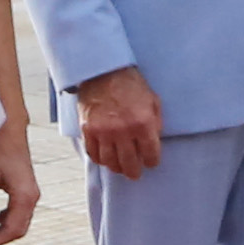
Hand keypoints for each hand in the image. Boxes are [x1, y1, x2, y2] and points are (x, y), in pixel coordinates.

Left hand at [0, 126, 40, 244]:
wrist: (8, 128)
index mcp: (25, 195)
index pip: (13, 228)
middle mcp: (32, 196)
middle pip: (19, 228)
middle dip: (0, 238)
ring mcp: (30, 192)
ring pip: (19, 221)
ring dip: (1, 229)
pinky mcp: (25, 189)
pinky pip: (18, 212)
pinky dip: (4, 219)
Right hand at [71, 64, 164, 180]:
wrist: (104, 71)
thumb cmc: (131, 85)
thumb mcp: (153, 101)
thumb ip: (155, 123)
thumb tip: (154, 142)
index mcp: (142, 123)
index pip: (150, 154)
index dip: (152, 161)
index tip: (150, 163)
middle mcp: (122, 131)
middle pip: (129, 163)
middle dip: (134, 172)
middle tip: (135, 173)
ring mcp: (103, 131)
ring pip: (110, 162)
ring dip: (116, 168)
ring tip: (120, 168)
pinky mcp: (88, 129)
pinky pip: (93, 153)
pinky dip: (99, 159)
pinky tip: (105, 158)